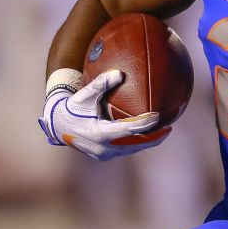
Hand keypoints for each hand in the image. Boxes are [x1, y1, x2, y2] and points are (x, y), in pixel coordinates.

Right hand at [38, 70, 168, 160]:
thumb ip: (101, 83)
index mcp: (99, 133)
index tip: (158, 115)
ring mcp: (104, 154)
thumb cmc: (73, 107)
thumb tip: (120, 73)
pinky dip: (138, 142)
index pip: (128, 129)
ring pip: (132, 148)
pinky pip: (126, 149)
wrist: (58, 125)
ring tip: (164, 131)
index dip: (144, 123)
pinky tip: (149, 134)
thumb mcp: (85, 94)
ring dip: (148, 141)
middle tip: (169, 127)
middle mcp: (103, 147)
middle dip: (154, 137)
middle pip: (135, 144)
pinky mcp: (105, 155)